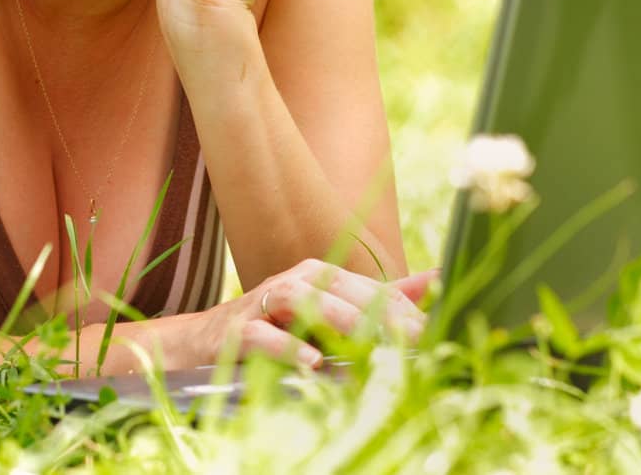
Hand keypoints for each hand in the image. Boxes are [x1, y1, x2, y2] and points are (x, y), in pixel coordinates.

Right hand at [186, 260, 437, 368]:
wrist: (202, 341)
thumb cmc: (276, 328)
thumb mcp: (329, 313)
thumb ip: (381, 299)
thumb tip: (437, 280)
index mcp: (321, 277)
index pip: (370, 289)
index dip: (404, 309)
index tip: (438, 331)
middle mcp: (295, 282)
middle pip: (341, 288)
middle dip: (380, 313)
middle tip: (413, 339)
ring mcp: (263, 303)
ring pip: (303, 301)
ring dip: (337, 320)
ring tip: (369, 344)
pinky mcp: (236, 331)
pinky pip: (263, 335)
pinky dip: (287, 346)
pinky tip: (312, 362)